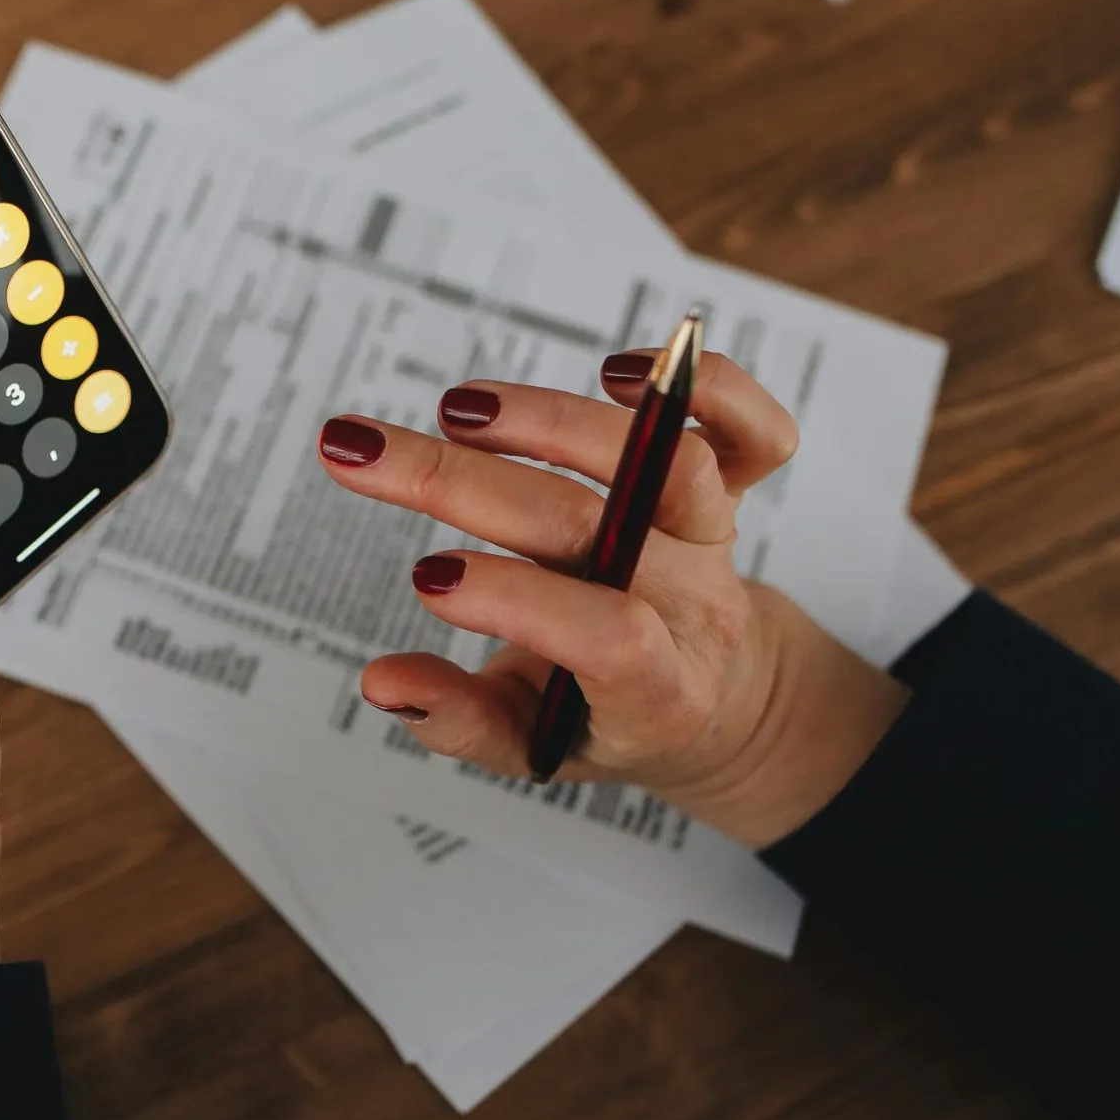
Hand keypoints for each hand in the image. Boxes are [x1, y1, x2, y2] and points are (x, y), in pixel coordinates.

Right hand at [316, 352, 907, 847]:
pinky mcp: (738, 489)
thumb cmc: (605, 717)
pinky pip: (757, 431)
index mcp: (655, 691)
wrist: (714, 699)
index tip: (424, 574)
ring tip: (455, 409)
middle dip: (464, 483)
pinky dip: (714, 386)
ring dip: (555, 422)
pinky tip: (618, 374)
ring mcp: (719, 541)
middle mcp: (697, 608)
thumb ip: (459, 721)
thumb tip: (382, 681)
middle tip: (362, 454)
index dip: (519, 600)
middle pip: (597, 529)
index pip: (607, 636)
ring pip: (667, 462)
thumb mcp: (531, 745)